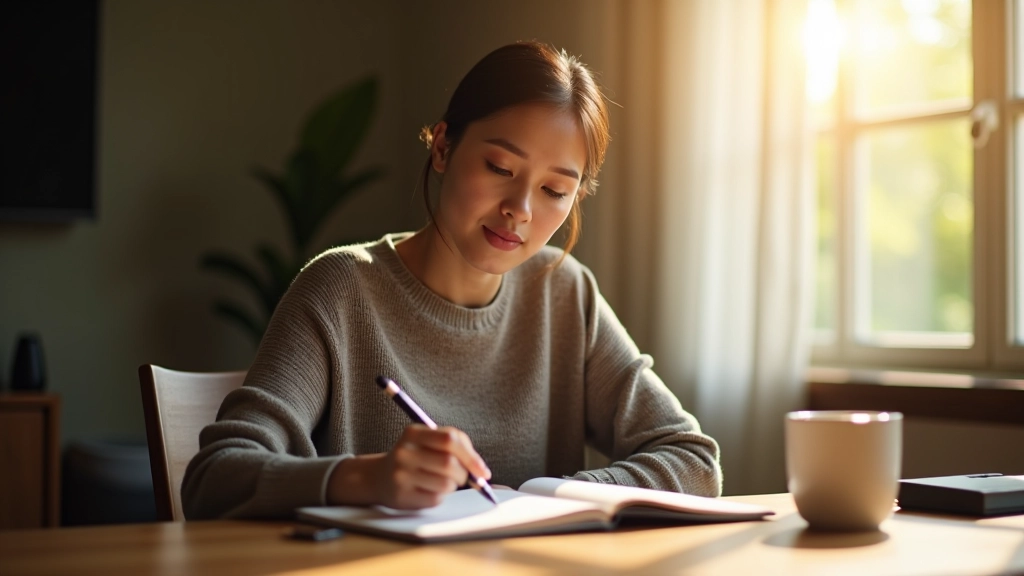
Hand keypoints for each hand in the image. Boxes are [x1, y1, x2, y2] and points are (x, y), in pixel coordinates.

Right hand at [372, 424, 490, 508]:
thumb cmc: (415, 458)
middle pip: (449, 463)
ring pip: (446, 483)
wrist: (378, 477)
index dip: (471, 456)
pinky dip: (440, 496)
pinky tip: (428, 490)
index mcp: (413, 432)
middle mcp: (404, 452)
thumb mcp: (429, 442)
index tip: (483, 471)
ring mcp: (401, 474)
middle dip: (464, 473)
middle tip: (461, 476)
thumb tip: (482, 471)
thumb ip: (456, 446)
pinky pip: (436, 499)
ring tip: (441, 481)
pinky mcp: (402, 495)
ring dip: (452, 486)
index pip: (449, 439)